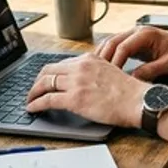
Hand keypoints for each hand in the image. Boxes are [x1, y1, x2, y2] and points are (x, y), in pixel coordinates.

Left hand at [26, 53, 148, 126]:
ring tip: (29, 100)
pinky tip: (32, 108)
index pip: (61, 63)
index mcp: (89, 59)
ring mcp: (76, 82)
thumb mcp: (110, 71)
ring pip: (44, 83)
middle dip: (37, 81)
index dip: (49, 73)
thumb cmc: (129, 92)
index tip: (45, 80)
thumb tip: (82, 82)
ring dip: (33, 93)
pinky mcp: (74, 99)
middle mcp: (80, 67)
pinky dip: (36, 104)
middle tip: (33, 90)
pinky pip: (47, 99)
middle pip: (48, 70)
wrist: (138, 101)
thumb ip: (93, 72)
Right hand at [96, 26, 167, 79]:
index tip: (109, 76)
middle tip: (96, 75)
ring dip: (102, 56)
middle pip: (112, 42)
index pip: (123, 46)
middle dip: (103, 58)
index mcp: (145, 34)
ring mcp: (133, 35)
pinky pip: (115, 47)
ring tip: (95, 72)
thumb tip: (133, 79)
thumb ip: (151, 70)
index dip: (114, 61)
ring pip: (110, 43)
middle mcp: (136, 31)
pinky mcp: (132, 42)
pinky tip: (102, 68)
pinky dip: (107, 56)